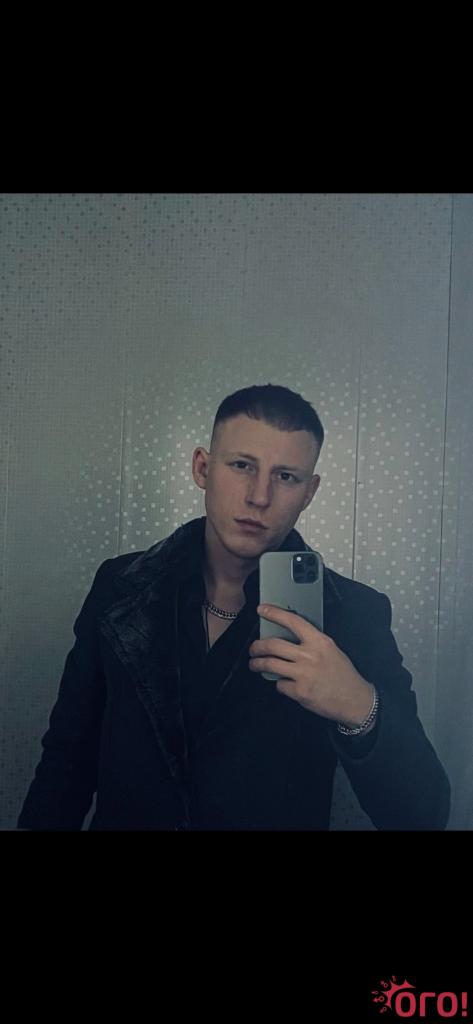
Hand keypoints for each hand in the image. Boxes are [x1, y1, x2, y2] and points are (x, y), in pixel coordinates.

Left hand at [248, 603, 375, 726]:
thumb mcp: (331, 651)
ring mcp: (304, 674)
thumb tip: (287, 637)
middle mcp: (310, 656)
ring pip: (270, 665)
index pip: (293, 621)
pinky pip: (279, 685)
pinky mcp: (300, 692)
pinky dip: (278, 684)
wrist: (355, 700)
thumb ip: (311, 643)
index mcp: (320, 642)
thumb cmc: (344, 676)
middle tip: (254, 648)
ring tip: (255, 665)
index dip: (275, 613)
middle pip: (273, 645)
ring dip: (258, 664)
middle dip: (257, 646)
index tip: (263, 610)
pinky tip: (283, 683)